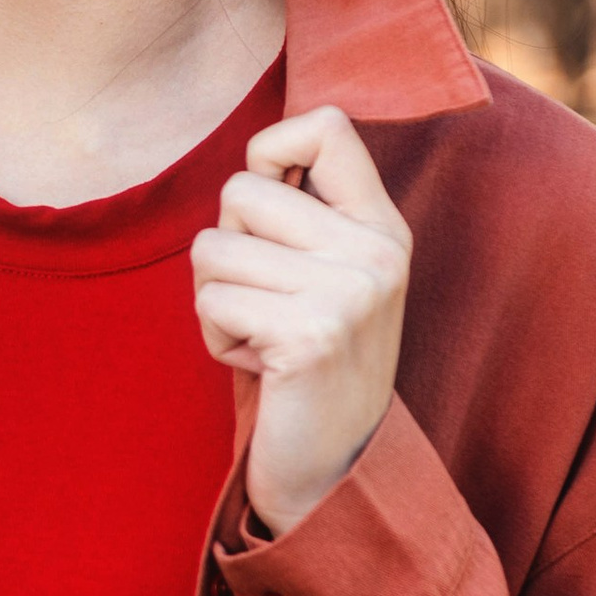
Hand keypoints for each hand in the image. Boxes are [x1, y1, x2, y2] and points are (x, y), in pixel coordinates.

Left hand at [191, 108, 410, 537]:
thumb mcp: (329, 275)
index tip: (271, 206)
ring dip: (217, 300)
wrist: (333, 468)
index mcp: (383, 227)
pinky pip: (212, 299)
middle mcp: (377, 251)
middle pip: (240, 189)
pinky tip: (262, 366)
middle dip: (228, 248)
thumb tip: (261, 148)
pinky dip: (217, 336)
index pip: (326, 126)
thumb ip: (306, 212)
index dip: (272, 151)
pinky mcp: (311, 335)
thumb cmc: (308, 362)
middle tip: (267, 303)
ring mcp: (350, 293)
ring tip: (263, 336)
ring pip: (213, 247)